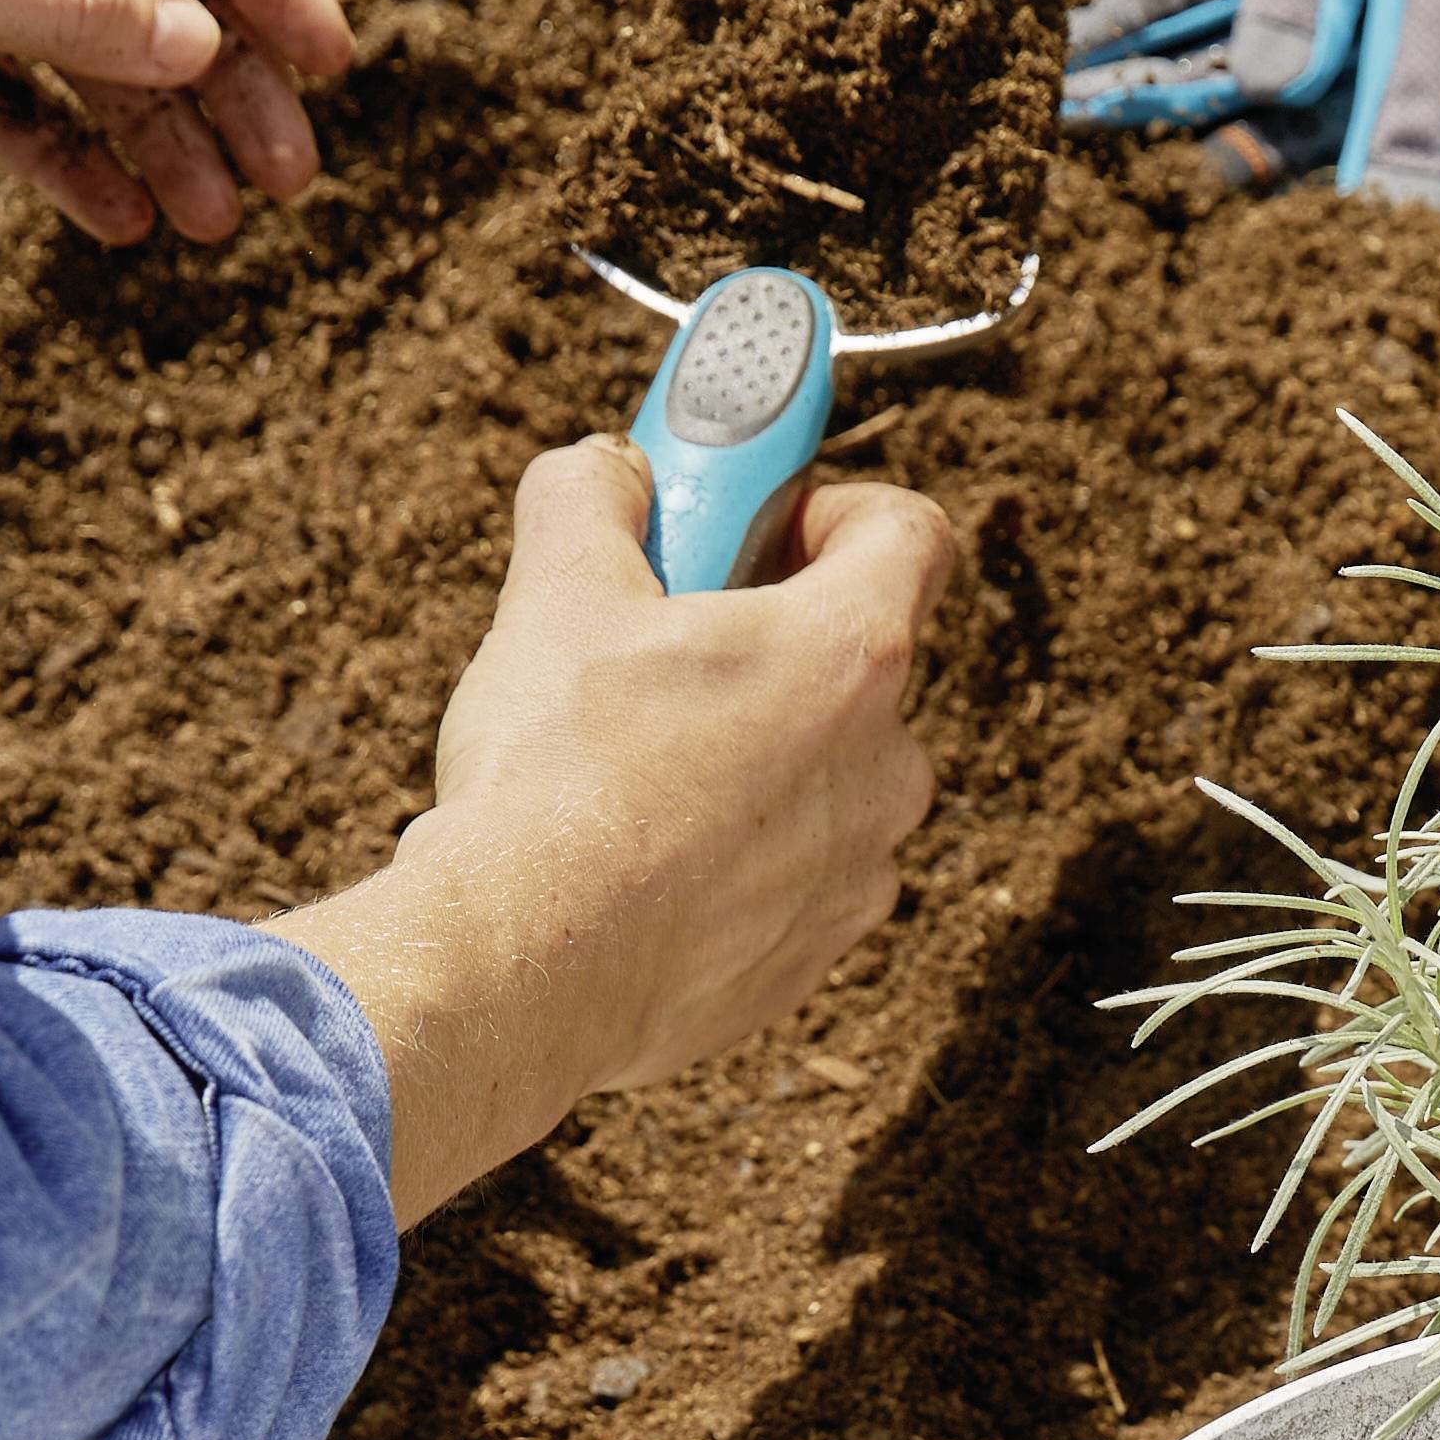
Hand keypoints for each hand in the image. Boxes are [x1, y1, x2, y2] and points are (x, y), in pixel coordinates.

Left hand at [0, 0, 355, 245]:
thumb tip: (202, 47)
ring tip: (208, 226)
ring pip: (87, 45)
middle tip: (288, 184)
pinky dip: (64, 158)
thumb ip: (66, 6)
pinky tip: (119, 224)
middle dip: (224, 79)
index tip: (326, 64)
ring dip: (158, 134)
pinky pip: (8, 99)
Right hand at [277, 444, 950, 1222]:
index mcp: (851, 653)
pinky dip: (735, 855)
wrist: (531, 969)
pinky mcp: (814, 954)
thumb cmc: (557, 773)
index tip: (763, 523)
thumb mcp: (555, 593)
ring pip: (823, 779)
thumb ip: (590, 499)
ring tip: (635, 768)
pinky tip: (637, 860)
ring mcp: (860, 870)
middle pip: (857, 665)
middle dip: (770, 642)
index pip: (909, 534)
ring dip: (754, 755)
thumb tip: (607, 470)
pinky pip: (791, 875)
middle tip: (665, 645)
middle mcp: (888, 765)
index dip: (835, 510)